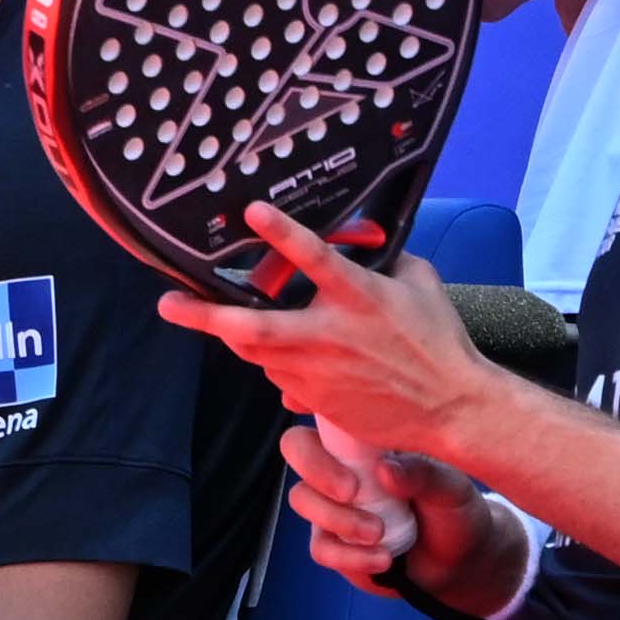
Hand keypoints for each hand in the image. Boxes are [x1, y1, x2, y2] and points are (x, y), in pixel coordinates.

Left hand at [159, 213, 493, 464]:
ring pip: (257, 353)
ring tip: (215, 320)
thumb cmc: (439, 343)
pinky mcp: (317, 401)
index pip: (315, 258)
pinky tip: (286, 353)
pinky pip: (280, 377)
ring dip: (239, 335)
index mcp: (358, 297)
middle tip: (168, 304)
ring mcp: (318, 373)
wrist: (451, 407)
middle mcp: (329, 335)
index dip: (281, 233)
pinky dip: (276, 361)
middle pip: (252, 327)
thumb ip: (385, 259)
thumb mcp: (420, 283)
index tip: (252, 211)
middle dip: (203, 316)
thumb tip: (364, 241)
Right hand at [284, 421, 517, 610]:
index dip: (309, 400)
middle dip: (317, 469)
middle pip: (296, 447)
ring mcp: (334, 503)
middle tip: (352, 491)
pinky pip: (320, 547)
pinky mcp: (335, 542)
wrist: (460, 562)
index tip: (319, 416)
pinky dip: (349, 556)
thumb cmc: (456, 510)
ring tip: (379, 533)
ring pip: (302, 499)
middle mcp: (343, 464)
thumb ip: (424, 474)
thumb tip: (385, 470)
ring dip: (338, 519)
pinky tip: (383, 558)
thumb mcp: (452, 488)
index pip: (328, 410)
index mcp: (369, 438)